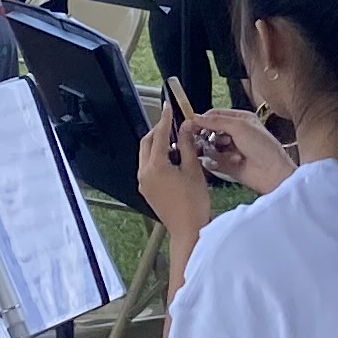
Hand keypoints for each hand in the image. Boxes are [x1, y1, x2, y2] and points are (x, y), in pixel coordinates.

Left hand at [137, 90, 215, 231]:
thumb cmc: (193, 203)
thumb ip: (187, 145)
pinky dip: (157, 158)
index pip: (160, 135)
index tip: (168, 108)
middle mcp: (144, 173)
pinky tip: (172, 159)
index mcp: (155, 166)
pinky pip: (148, 167)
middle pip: (147, 143)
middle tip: (172, 124)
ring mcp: (144, 183)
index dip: (165, 119)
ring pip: (146, 155)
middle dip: (159, 132)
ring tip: (176, 142)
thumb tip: (186, 126)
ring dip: (158, 145)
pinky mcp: (147, 190)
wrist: (188, 229)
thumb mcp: (193, 169)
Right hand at [186, 111, 294, 192]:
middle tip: (206, 140)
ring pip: (210, 146)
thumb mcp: (239, 127)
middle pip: (210, 131)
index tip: (191, 125)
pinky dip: (217, 162)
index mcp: (240, 119)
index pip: (215, 115)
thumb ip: (216, 121)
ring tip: (229, 154)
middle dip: (207, 135)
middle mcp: (234, 133)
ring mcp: (230, 149)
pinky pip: (213, 161)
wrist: (272, 172)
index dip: (203, 119)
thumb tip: (196, 117)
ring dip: (216, 150)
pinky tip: (230, 162)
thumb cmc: (261, 146)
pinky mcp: (227, 165)